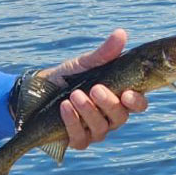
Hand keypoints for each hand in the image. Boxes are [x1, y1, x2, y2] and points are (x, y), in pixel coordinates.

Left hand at [37, 30, 147, 148]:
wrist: (37, 92)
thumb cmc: (68, 77)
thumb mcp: (85, 63)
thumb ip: (104, 53)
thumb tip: (121, 33)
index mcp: (119, 98)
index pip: (138, 104)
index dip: (137, 101)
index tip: (127, 93)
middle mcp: (111, 117)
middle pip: (120, 117)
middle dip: (108, 103)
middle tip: (95, 88)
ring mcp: (95, 131)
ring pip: (101, 128)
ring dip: (88, 111)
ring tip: (74, 95)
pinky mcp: (77, 141)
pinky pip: (80, 138)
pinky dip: (72, 122)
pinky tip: (65, 107)